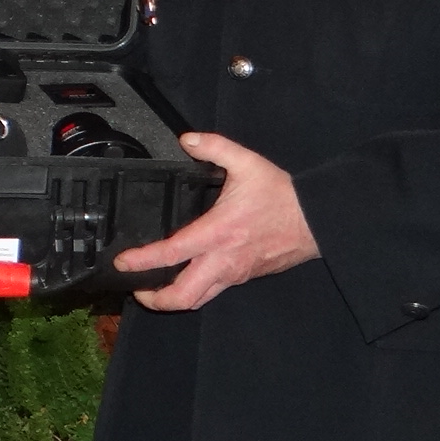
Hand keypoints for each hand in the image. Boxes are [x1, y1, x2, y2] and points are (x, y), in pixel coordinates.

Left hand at [112, 131, 319, 311]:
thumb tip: (187, 140)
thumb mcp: (248, 163)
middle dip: (154, 299)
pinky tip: (186, 277)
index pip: (172, 253)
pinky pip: (214, 291)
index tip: (122, 262)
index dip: (143, 261)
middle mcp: (223, 260)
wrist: (317, 220)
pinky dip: (194, 290)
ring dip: (173, 300)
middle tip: (135, 287)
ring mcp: (234, 274)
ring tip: (154, 289)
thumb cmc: (283, 196)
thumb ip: (215, 147)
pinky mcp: (244, 277)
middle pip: (183, 296)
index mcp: (218, 232)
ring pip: (198, 300)